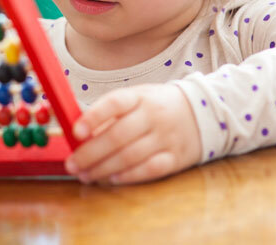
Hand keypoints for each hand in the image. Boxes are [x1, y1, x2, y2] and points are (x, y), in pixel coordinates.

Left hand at [65, 84, 200, 184]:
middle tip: (72, 164)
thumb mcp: (136, 98)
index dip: (94, 117)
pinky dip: (130, 176)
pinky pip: (150, 169)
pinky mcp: (176, 158)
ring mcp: (166, 137)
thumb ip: (110, 114)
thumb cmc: (156, 106)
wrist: (203, 111)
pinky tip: (112, 179)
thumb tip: (79, 135)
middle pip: (118, 135)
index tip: (76, 132)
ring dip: (104, 168)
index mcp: (140, 97)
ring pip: (130, 155)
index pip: (115, 103)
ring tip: (86, 175)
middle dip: (91, 153)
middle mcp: (153, 116)